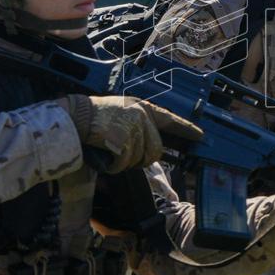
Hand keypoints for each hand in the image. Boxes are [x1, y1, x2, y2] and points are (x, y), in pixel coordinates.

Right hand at [61, 94, 201, 172]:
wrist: (75, 117)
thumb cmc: (94, 118)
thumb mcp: (121, 113)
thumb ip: (138, 125)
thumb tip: (153, 148)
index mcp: (142, 108)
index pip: (170, 119)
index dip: (186, 128)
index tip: (200, 135)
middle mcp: (141, 115)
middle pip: (156, 150)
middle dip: (142, 159)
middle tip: (124, 157)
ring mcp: (134, 127)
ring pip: (140, 159)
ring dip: (125, 163)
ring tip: (110, 151)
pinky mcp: (125, 139)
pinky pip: (125, 164)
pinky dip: (114, 166)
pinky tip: (104, 156)